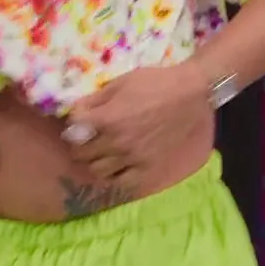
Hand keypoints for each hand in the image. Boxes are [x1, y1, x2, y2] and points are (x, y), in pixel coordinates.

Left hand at [63, 64, 207, 182]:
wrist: (192, 94)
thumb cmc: (155, 83)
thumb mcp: (120, 83)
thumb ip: (94, 100)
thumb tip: (74, 112)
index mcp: (107, 119)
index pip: (73, 131)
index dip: (72, 125)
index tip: (78, 123)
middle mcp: (117, 142)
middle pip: (82, 154)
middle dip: (79, 145)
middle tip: (86, 139)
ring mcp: (133, 158)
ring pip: (98, 171)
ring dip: (94, 162)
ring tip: (100, 154)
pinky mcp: (149, 168)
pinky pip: (122, 182)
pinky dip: (114, 176)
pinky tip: (116, 167)